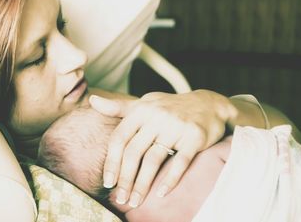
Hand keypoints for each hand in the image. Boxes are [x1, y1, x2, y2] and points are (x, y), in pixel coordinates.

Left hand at [89, 89, 236, 207]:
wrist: (208, 104)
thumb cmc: (169, 107)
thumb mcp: (143, 104)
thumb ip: (118, 107)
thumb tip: (92, 101)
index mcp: (141, 110)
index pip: (119, 138)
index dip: (111, 162)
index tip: (108, 182)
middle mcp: (156, 117)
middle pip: (134, 152)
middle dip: (125, 178)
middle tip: (121, 198)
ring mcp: (176, 127)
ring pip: (154, 159)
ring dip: (143, 184)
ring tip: (136, 201)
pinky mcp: (194, 137)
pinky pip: (180, 162)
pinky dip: (170, 179)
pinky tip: (161, 194)